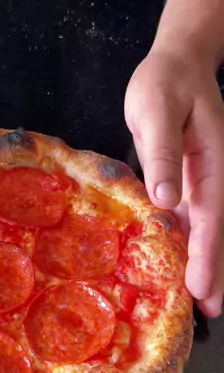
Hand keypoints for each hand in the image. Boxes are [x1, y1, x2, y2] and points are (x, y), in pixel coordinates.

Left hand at [125, 47, 223, 317]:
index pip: (211, 216)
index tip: (203, 287)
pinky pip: (186, 218)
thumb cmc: (164, 82)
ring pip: (202, 229)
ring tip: (201, 299)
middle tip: (212, 310)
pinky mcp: (182, 181)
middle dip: (215, 270)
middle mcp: (210, 178)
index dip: (208, 254)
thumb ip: (162, 153)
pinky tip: (177, 265)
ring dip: (202, 261)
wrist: (176, 63)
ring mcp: (198, 182)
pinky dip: (184, 243)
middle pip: (214, 230)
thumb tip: (164, 199)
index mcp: (211, 163)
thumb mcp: (157, 109)